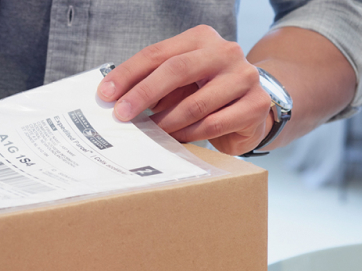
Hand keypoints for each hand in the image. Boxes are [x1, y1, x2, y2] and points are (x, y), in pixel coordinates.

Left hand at [97, 25, 272, 155]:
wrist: (252, 108)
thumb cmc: (206, 94)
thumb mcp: (178, 83)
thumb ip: (152, 85)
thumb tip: (115, 100)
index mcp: (201, 39)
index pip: (158, 53)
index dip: (128, 73)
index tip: (106, 94)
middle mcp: (225, 52)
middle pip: (177, 69)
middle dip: (144, 94)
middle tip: (122, 115)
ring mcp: (244, 77)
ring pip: (195, 104)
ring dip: (166, 122)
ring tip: (150, 133)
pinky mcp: (256, 104)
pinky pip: (213, 124)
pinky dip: (189, 135)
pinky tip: (176, 139)